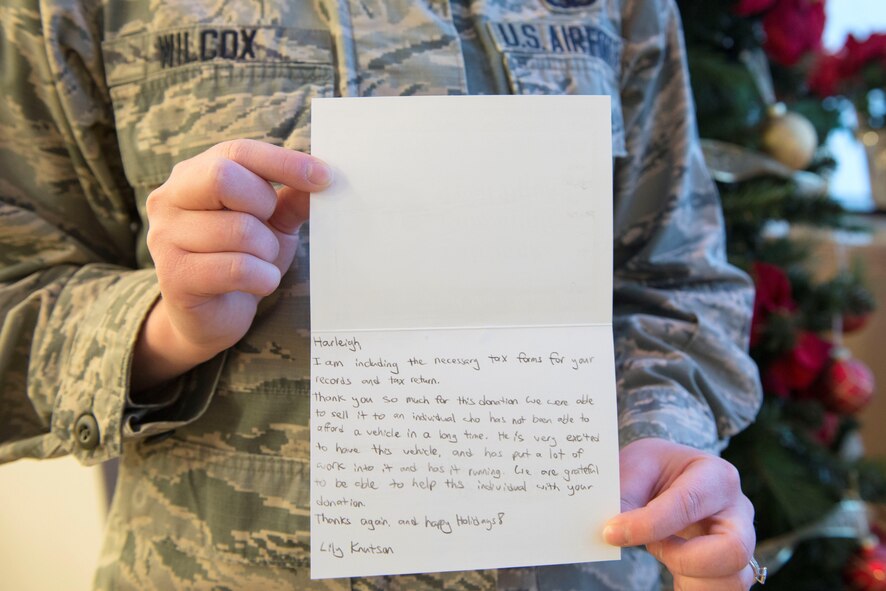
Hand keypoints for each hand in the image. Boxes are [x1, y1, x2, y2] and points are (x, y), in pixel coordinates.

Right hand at [133, 139, 332, 390]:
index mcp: (191, 175)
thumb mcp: (271, 223)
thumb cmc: (240, 258)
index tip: (324, 176)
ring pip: (239, 230)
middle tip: (270, 227)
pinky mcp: (175, 277)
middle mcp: (168, 200)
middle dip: (263, 204)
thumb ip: (292, 198)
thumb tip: (325, 176)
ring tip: (261, 261)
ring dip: (267, 250)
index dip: (282, 162)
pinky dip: (263, 277)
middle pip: (222, 178)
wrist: (211, 316)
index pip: (237, 152)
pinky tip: (260, 281)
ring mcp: (166, 239)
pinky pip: (237, 268)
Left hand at [604, 438, 756, 589]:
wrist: (663, 479)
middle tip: (653, 546)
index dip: (649, 524)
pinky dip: (694, 588)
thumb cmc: (652, 470)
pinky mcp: (730, 569)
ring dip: (690, 577)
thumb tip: (613, 532)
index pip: (688, 504)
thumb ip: (625, 496)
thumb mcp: (635, 467)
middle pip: (734, 550)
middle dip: (685, 559)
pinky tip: (674, 573)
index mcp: (715, 475)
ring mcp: (740, 543)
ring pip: (733, 580)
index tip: (612, 532)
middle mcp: (737, 511)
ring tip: (662, 552)